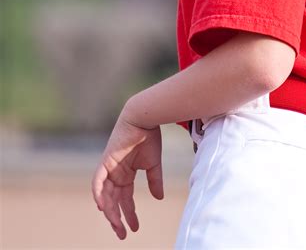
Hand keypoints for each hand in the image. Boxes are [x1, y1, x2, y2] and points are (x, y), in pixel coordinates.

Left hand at [91, 113, 163, 239]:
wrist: (144, 118)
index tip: (135, 228)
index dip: (129, 213)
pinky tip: (103, 207)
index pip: (125, 199)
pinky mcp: (106, 161)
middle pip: (114, 200)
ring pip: (106, 195)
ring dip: (110, 211)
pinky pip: (98, 181)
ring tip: (116, 225)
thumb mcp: (154, 164)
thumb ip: (155, 181)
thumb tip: (159, 198)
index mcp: (126, 174)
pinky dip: (99, 194)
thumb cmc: (150, 137)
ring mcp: (109, 167)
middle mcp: (116, 173)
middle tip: (122, 234)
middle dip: (117, 218)